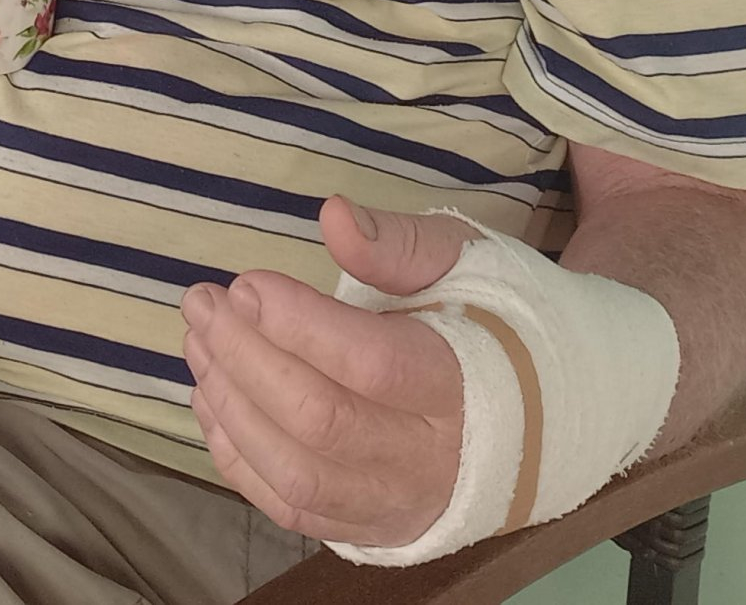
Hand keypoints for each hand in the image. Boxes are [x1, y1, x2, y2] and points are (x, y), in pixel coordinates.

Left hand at [181, 197, 480, 547]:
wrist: (547, 412)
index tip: (245, 283)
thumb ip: (398, 243)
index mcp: (464, 382)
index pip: (370, 362)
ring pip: (297, 473)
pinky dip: (239, 459)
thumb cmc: (493, 321)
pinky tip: (212, 401)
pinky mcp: (374, 529)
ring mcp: (401, 503)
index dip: (297, 324)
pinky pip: (292, 509)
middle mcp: (433, 457)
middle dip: (245, 356)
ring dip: (231, 408)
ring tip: (198, 345)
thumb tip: (332, 215)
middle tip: (201, 302)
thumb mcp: (463, 261)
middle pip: (321, 420)